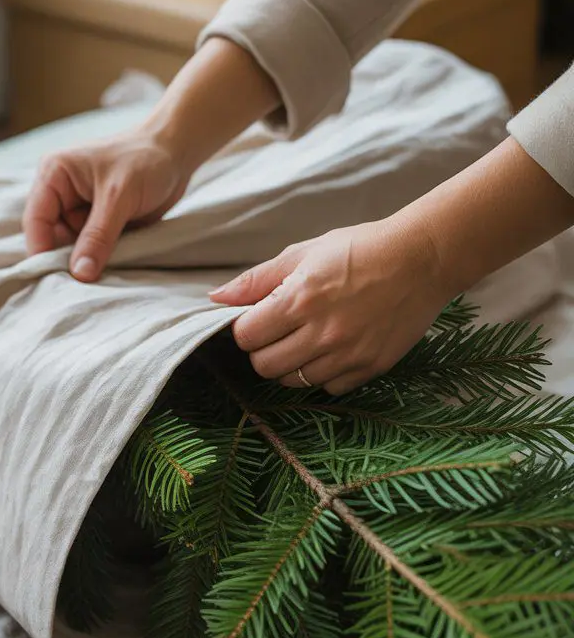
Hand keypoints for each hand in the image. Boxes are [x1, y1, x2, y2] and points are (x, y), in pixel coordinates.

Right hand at [23, 131, 190, 279]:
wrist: (178, 154)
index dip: (42, 250)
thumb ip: (98, 236)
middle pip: (51, 237)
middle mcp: (61, 194)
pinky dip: (100, 260)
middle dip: (65, 260)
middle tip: (80, 286)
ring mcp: (80, 210)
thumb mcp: (119, 198)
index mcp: (55, 175)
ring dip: (85, 262)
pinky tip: (111, 269)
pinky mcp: (98, 223)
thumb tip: (79, 274)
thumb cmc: (146, 160)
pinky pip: (92, 249)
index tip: (54, 279)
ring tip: (100, 277)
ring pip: (72, 248)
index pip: (36, 220)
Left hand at [209, 219, 451, 394]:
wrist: (422, 259)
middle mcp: (322, 333)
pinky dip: (324, 373)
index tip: (257, 319)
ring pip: (295, 382)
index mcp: (300, 300)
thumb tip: (215, 297)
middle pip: (265, 366)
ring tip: (307, 338)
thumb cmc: (361, 249)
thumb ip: (256, 280)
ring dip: (292, 364)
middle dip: (263, 350)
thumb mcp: (304, 253)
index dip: (246, 328)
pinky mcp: (370, 367)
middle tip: (278, 331)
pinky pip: (329, 388)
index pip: (246, 336)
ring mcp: (348, 355)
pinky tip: (333, 348)